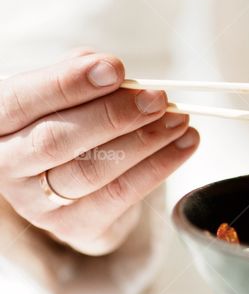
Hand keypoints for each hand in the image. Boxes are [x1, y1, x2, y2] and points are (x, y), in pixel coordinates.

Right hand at [0, 50, 199, 255]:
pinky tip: (185, 143)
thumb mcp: (59, 92)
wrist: (66, 181)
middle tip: (157, 98)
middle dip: (113, 116)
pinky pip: (121, 196)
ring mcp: (37, 204)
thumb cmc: (63, 120)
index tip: (113, 68)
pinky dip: (159, 166)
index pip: (21, 101)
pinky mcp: (74, 227)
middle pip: (56, 141)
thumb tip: (103, 66)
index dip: (67, 83)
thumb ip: (75, 74)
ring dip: (145, 142)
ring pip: (92, 172)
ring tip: (179, 118)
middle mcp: (6, 166)